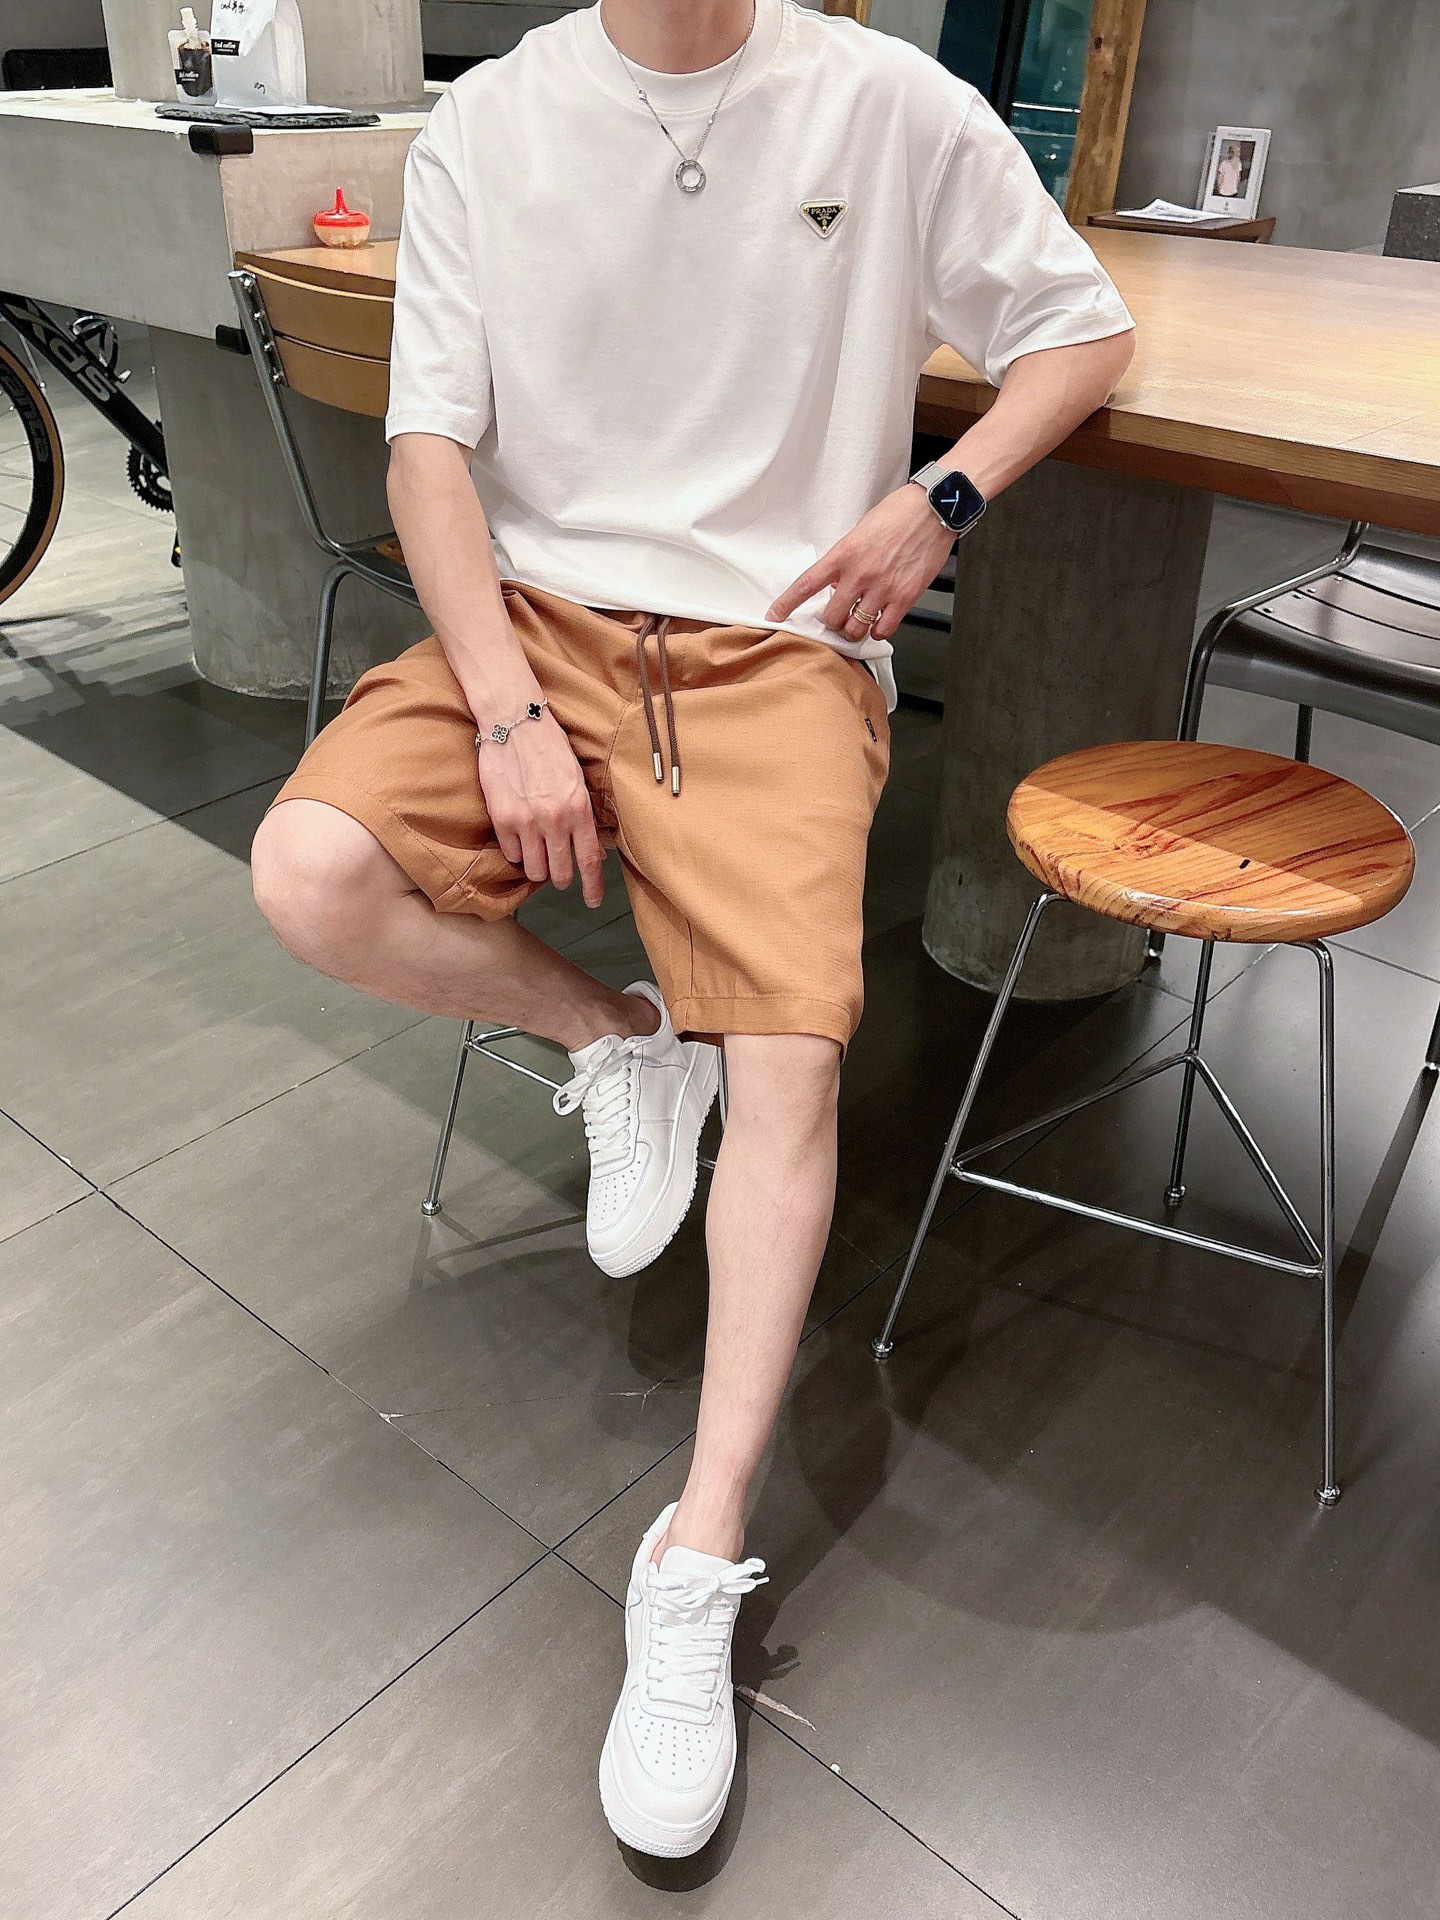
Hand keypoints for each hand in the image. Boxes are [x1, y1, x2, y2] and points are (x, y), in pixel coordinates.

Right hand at [477, 711, 604, 906]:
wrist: (514, 722)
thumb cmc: (549, 746)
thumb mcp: (577, 779)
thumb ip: (583, 815)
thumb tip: (590, 849)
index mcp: (578, 808)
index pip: (589, 860)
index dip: (592, 886)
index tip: (592, 900)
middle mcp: (554, 819)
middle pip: (560, 872)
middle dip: (561, 878)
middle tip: (559, 874)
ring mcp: (525, 821)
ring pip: (534, 869)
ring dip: (538, 866)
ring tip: (538, 852)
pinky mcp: (501, 818)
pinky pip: (511, 854)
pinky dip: (517, 851)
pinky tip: (520, 837)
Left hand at [766, 485, 956, 642]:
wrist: (934, 509)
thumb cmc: (900, 514)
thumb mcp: (861, 531)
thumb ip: (847, 560)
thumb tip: (838, 584)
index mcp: (844, 554)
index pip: (807, 584)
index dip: (787, 604)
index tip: (775, 615)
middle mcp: (860, 574)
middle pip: (831, 617)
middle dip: (831, 621)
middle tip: (838, 615)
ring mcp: (882, 588)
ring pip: (855, 628)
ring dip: (853, 629)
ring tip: (858, 620)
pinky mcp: (905, 597)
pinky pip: (883, 629)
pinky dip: (878, 630)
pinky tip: (880, 621)